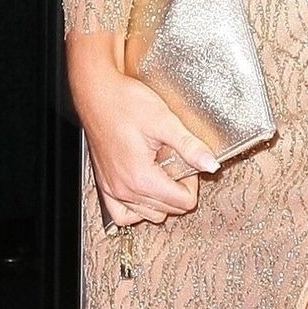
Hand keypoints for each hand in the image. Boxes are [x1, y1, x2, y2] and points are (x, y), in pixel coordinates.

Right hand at [67, 32, 219, 228]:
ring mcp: (112, 189)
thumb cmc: (125, 103)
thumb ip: (189, 145)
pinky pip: (122, 213)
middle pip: (167, 210)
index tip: (189, 161)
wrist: (96, 94)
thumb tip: (211, 164)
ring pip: (147, 214)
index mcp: (141, 177)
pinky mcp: (104, 184)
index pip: (182, 202)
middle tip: (178, 163)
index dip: (193, 182)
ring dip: (161, 200)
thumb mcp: (164, 120)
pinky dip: (137, 208)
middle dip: (179, 189)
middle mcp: (124, 189)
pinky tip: (145, 190)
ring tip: (163, 172)